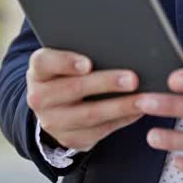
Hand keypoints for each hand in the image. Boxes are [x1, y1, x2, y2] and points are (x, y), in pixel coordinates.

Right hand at [25, 47, 142, 151]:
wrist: (55, 107)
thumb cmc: (68, 73)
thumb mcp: (66, 60)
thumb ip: (85, 50)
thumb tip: (121, 43)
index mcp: (38, 71)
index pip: (45, 63)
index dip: (65, 62)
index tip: (88, 63)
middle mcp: (39, 97)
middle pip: (73, 89)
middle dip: (106, 83)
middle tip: (133, 79)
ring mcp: (52, 122)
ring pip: (90, 115)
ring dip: (121, 106)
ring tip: (144, 99)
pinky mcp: (70, 139)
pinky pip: (100, 131)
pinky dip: (122, 120)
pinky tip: (139, 111)